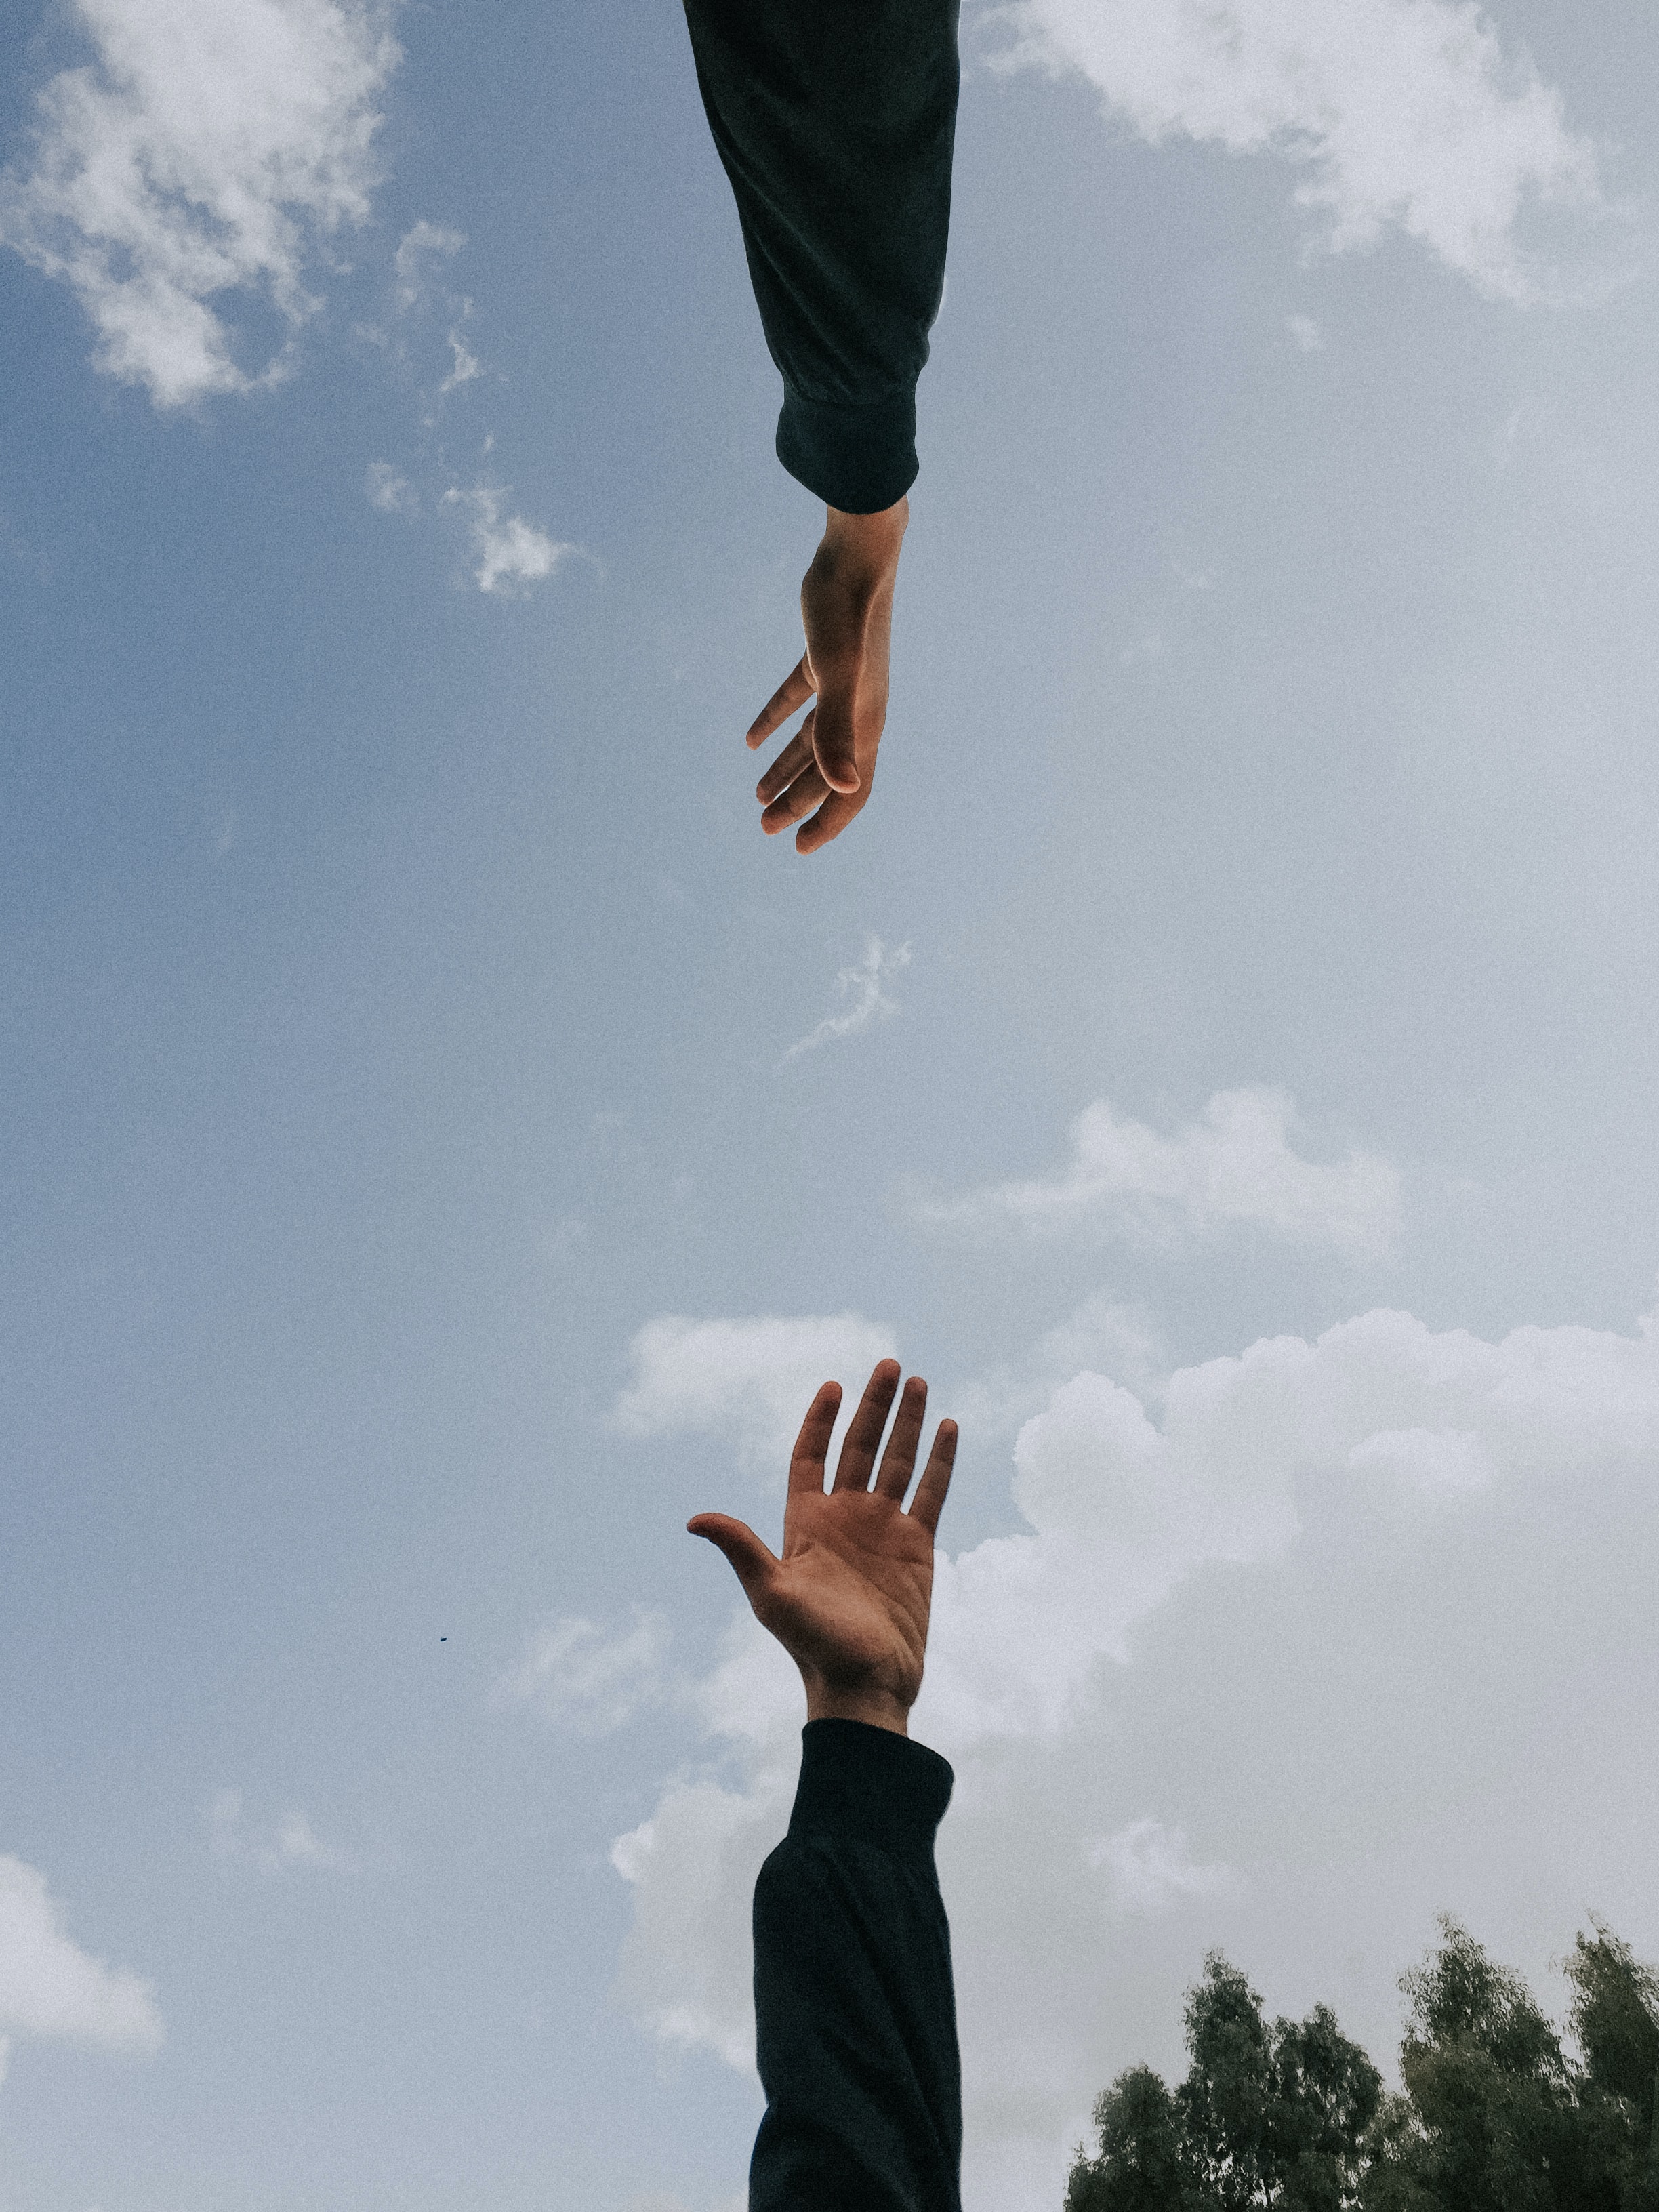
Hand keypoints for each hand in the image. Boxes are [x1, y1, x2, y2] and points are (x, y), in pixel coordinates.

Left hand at [688, 1358, 955, 1734]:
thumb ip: (741, 1548)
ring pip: (897, 1462)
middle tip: (890, 1364)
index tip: (833, 1385)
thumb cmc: (812, 1644)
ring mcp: (882, 1529)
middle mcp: (844, 1517)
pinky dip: (940, 1460)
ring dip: (909, 1423)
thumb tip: (694, 1520)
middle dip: (874, 1405)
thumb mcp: (771, 1593)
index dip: (820, 1420)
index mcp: (806, 1522)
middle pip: (859, 1446)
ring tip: (920, 1382)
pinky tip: (948, 1427)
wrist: (864, 1686)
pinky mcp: (917, 1547)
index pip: (811, 1455)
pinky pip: (931, 1493)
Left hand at [747, 499, 908, 854]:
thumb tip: (845, 787)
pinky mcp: (824, 657)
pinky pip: (798, 701)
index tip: (798, 848)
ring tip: (756, 795)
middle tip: (763, 826)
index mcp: (865, 722)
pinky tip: (749, 739)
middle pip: (826, 772)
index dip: (827, 823)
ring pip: (812, 740)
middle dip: (797, 803)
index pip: (851, 791)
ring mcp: (843, 683)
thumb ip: (837, 732)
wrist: (859, 552)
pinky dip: (774, 721)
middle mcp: (859, 709)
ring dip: (785, 768)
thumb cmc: (847, 610)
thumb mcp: (836, 674)